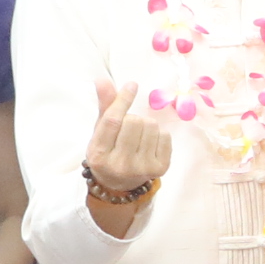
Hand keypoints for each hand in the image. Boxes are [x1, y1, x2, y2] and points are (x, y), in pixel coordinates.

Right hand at [82, 75, 173, 200]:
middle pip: (135, 121)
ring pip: (152, 126)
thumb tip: (102, 80)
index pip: (113, 121)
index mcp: (99, 154)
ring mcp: (142, 168)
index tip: (132, 85)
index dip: (123, 100)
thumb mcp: (100, 131)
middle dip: (132, 118)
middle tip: (127, 129)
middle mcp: (120, 164)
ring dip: (146, 126)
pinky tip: (149, 144)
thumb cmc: (108, 151)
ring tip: (138, 137)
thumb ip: (104, 106)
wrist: (120, 184)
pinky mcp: (160, 169)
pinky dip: (158, 135)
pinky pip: (165, 136)